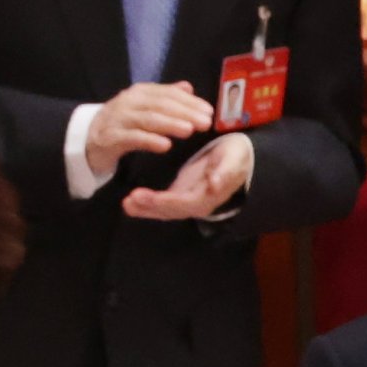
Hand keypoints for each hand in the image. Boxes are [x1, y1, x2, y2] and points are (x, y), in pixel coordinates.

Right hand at [83, 80, 216, 176]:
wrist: (87, 138)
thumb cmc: (122, 122)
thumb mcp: (143, 106)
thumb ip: (165, 96)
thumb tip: (187, 87)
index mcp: (139, 92)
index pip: (168, 94)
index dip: (190, 102)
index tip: (209, 111)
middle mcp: (128, 102)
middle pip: (160, 105)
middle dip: (185, 113)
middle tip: (205, 122)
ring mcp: (117, 119)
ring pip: (148, 120)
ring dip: (170, 124)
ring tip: (189, 131)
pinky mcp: (109, 137)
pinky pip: (132, 138)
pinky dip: (149, 141)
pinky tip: (165, 146)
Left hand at [124, 127, 257, 221]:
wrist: (240, 155)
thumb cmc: (236, 156)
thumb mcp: (233, 159)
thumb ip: (225, 173)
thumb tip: (215, 184)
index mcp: (209, 197)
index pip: (183, 203)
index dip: (163, 202)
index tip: (143, 196)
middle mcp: (197, 203)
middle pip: (170, 210)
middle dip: (149, 208)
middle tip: (129, 200)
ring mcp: (188, 200)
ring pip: (164, 210)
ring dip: (145, 209)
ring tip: (126, 203)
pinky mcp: (181, 194)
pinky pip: (162, 203)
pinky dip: (147, 204)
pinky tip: (131, 202)